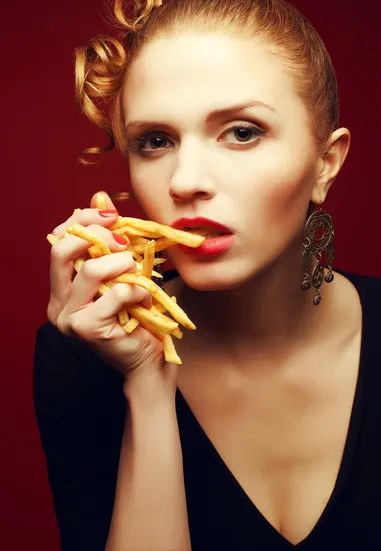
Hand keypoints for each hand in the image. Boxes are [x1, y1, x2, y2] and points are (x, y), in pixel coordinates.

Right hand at [47, 191, 177, 392]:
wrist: (149, 361)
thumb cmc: (138, 315)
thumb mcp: (124, 270)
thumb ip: (110, 236)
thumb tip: (99, 193)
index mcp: (63, 285)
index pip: (58, 239)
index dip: (83, 219)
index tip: (112, 214)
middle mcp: (57, 301)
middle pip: (61, 250)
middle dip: (96, 235)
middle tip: (124, 240)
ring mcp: (67, 318)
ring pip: (89, 271)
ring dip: (122, 264)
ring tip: (138, 274)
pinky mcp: (86, 330)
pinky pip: (114, 295)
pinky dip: (136, 291)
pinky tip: (144, 300)